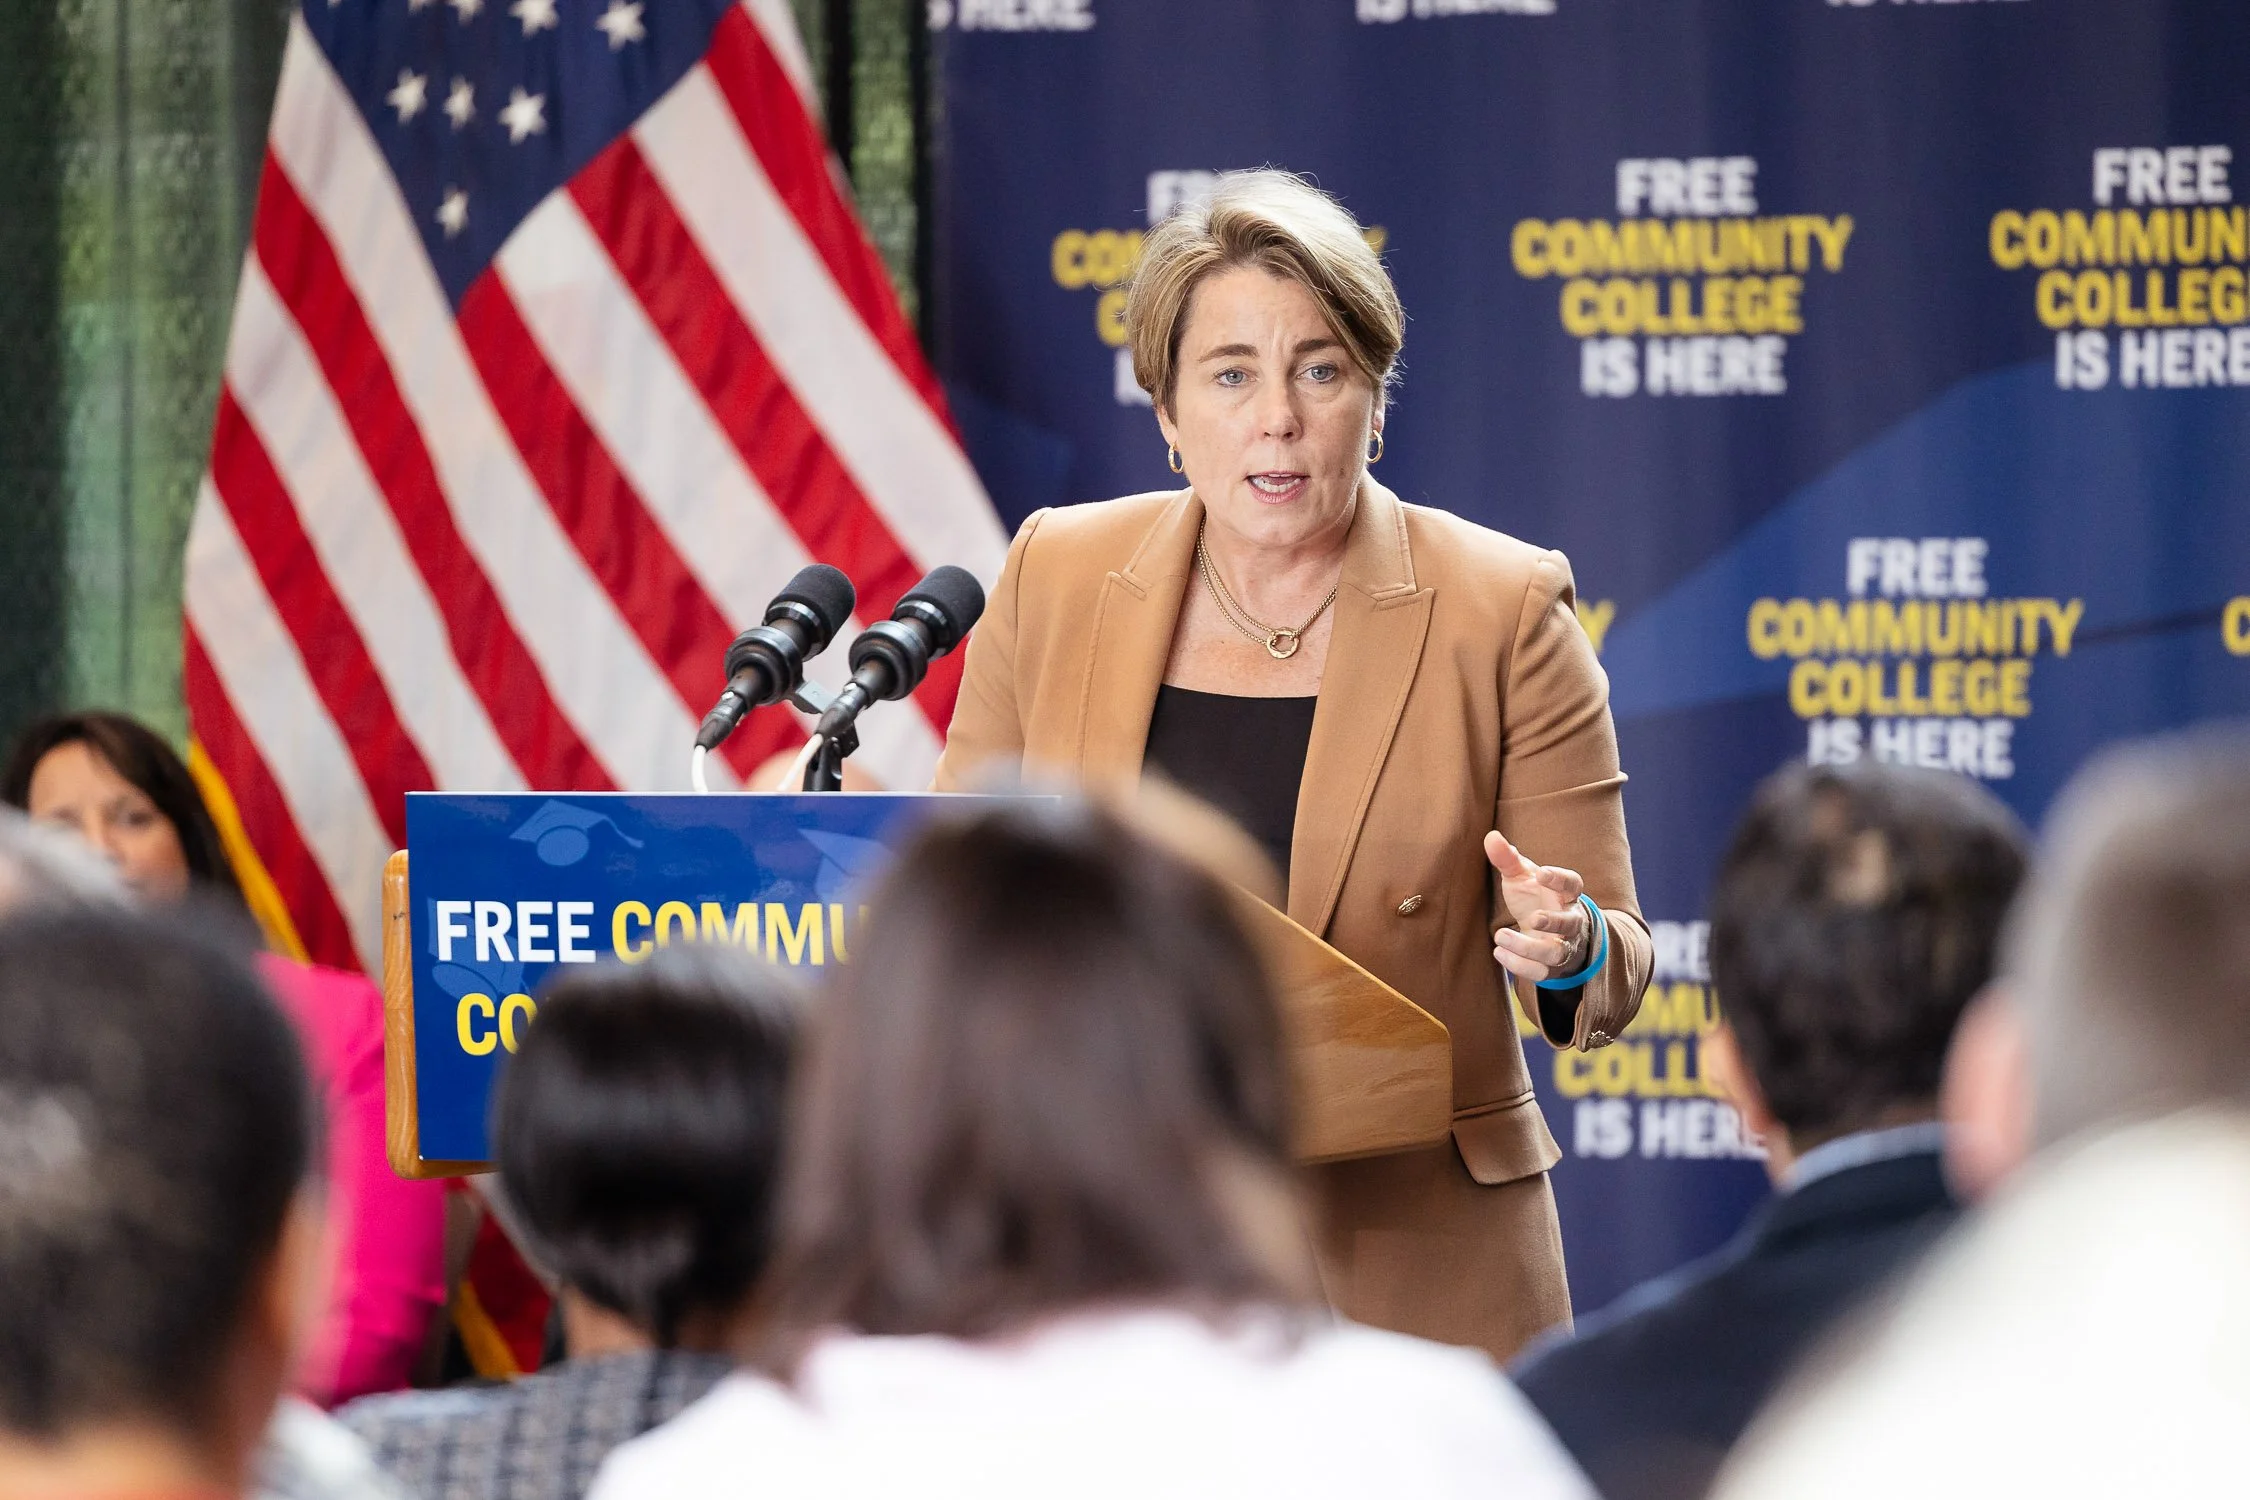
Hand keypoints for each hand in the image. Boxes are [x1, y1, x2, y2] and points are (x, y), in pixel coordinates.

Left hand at [1484, 830, 1588, 985]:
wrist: (1545, 932)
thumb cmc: (1533, 898)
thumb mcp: (1521, 877)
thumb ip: (1507, 859)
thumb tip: (1491, 836)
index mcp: (1565, 894)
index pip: (1573, 885)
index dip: (1560, 879)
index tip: (1541, 873)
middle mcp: (1569, 921)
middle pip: (1571, 923)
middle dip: (1554, 922)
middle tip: (1532, 918)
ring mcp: (1561, 946)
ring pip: (1555, 953)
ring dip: (1527, 948)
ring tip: (1500, 935)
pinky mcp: (1549, 967)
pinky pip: (1540, 972)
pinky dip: (1519, 966)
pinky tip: (1498, 953)